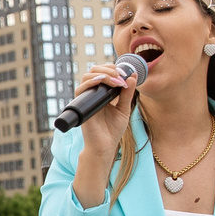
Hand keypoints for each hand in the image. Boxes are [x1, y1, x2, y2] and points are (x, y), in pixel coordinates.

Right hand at [69, 60, 139, 200]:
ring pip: (88, 76)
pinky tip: (102, 81)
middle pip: (95, 71)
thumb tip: (133, 76)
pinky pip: (81, 88)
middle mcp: (93, 93)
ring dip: (103, 73)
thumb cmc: (112, 130)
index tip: (126, 72)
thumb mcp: (124, 109)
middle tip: (121, 75)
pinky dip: (91, 81)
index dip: (113, 69)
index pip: (104, 73)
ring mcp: (86, 98)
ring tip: (117, 80)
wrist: (104, 146)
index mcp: (102, 93)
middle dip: (109, 69)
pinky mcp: (81, 105)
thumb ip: (127, 93)